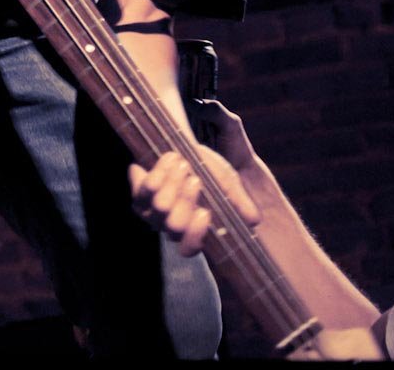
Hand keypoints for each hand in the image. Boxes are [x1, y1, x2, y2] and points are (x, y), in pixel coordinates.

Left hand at [129, 142, 261, 257]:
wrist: (181, 144)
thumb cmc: (207, 169)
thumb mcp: (226, 182)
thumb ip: (238, 200)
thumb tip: (254, 220)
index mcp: (194, 230)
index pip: (189, 249)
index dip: (195, 234)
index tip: (205, 212)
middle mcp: (171, 226)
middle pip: (174, 226)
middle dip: (187, 199)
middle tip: (195, 178)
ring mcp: (153, 212)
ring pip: (159, 207)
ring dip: (173, 182)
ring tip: (183, 163)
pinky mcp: (139, 195)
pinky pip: (143, 191)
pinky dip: (158, 173)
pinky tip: (169, 159)